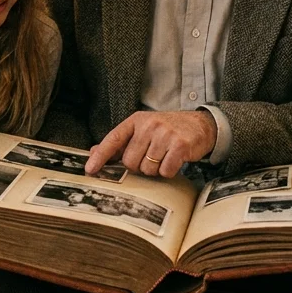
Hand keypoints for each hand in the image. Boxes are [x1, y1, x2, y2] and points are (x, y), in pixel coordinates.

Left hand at [86, 110, 217, 177]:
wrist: (201, 125)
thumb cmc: (168, 129)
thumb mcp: (143, 129)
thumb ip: (120, 142)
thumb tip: (94, 152)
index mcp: (136, 120)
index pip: (113, 139)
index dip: (100, 156)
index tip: (90, 169)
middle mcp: (149, 125)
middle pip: (130, 161)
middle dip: (139, 166)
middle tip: (151, 157)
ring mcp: (165, 135)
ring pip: (147, 169)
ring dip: (155, 170)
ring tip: (164, 157)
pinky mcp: (179, 146)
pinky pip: (165, 171)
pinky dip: (169, 171)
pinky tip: (174, 160)